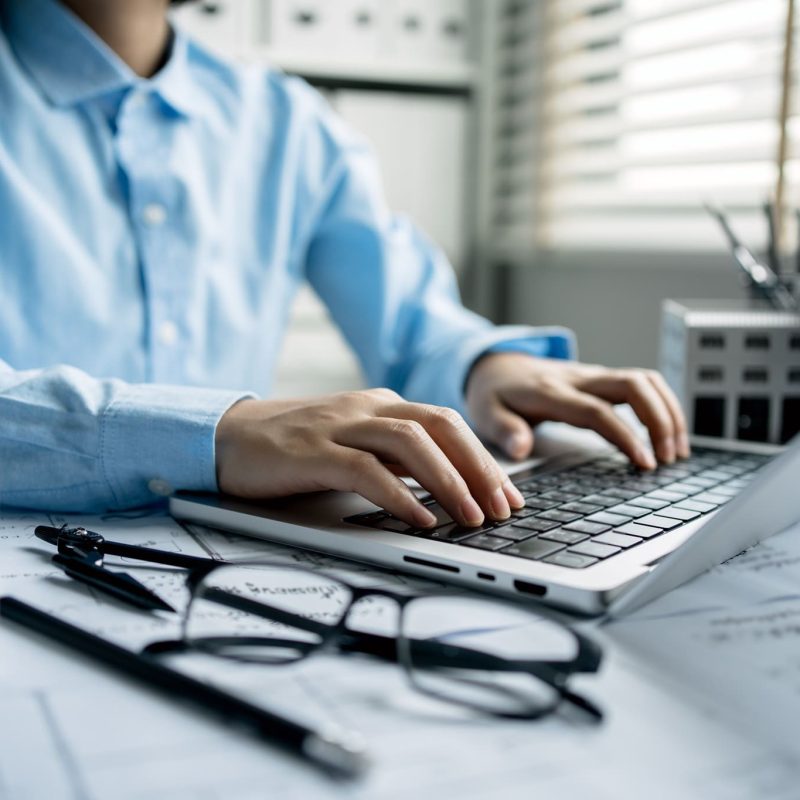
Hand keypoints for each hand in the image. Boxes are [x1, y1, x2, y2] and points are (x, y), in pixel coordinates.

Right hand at [215, 389, 523, 528]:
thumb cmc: (295, 446)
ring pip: (409, 443)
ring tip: (472, 517)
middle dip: (479, 468)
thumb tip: (445, 484)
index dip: (484, 459)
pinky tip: (419, 519)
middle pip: (439, 426)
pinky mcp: (312, 453)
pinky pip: (365, 470)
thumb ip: (394, 457)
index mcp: (381, 405)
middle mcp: (367, 408)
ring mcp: (339, 426)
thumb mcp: (355, 443)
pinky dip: (398, 495)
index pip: (447, 424)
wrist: (228, 436)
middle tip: (503, 509)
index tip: (509, 496)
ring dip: (448, 481)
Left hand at [465, 354, 689, 468]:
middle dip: (659, 419)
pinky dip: (662, 405)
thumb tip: (521, 448)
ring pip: (643, 379)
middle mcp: (577, 379)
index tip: (645, 463)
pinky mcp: (601, 379)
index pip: (596, 411)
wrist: (495, 364)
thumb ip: (503, 430)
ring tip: (676, 452)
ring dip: (668, 411)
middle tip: (669, 459)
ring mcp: (592, 376)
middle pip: (632, 384)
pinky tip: (669, 434)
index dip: (625, 436)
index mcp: (550, 392)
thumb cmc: (493, 394)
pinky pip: (641, 383)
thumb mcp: (484, 413)